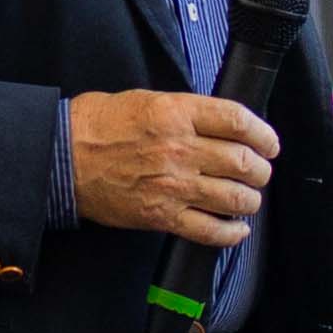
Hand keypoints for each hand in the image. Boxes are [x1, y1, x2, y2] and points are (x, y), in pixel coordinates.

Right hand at [68, 88, 278, 246]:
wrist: (63, 158)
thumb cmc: (99, 125)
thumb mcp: (147, 100)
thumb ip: (187, 112)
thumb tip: (222, 124)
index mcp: (177, 113)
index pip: (238, 121)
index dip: (263, 134)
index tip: (269, 143)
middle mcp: (180, 148)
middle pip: (242, 161)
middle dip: (260, 169)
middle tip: (260, 171)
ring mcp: (172, 185)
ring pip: (234, 197)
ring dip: (250, 200)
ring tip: (248, 198)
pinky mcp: (162, 216)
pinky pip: (209, 230)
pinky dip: (231, 233)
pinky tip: (236, 229)